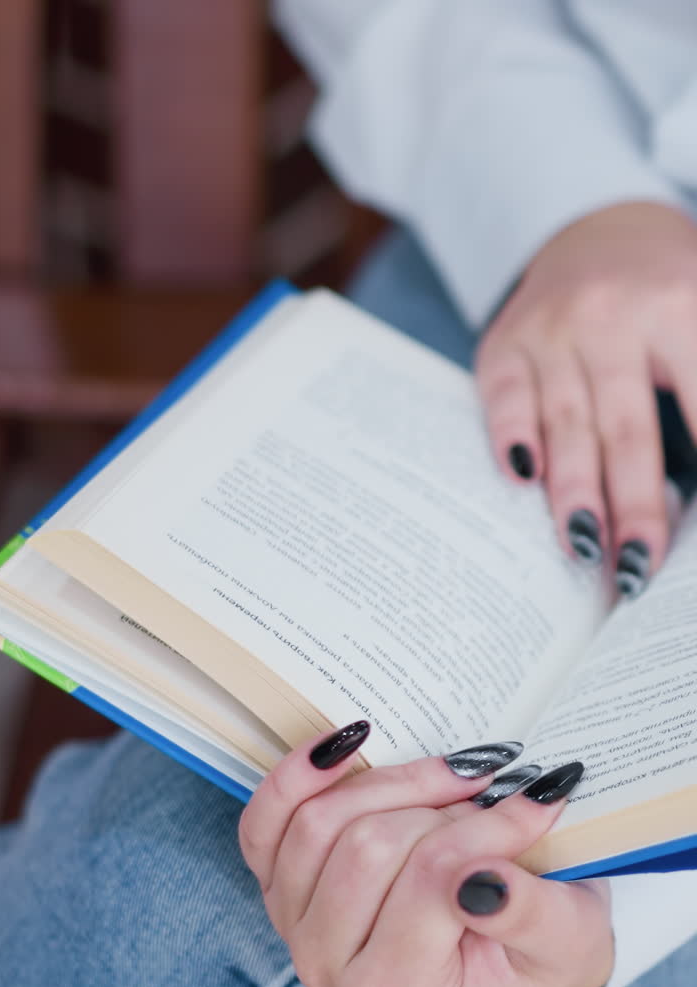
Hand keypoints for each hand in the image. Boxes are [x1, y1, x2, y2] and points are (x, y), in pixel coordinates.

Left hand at [238, 724, 612, 986]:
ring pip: (323, 819)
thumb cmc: (539, 939)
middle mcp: (328, 967)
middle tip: (494, 798)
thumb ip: (530, 916)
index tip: (539, 808)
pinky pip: (266, 818)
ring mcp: (293, 920)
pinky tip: (350, 742)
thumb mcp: (564, 939)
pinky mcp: (276, 877)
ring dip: (397, 783)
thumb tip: (484, 884)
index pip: (431, 882)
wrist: (508, 935)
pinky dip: (301, 773)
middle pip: (369, 846)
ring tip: (454, 782)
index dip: (490, 830)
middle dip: (445, 808)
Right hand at [476, 201, 696, 596]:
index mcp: (678, 305)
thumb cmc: (667, 291)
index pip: (696, 404)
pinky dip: (511, 442)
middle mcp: (608, 315)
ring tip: (585, 549)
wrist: (598, 227)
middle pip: (625, 430)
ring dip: (574, 494)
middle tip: (638, 567)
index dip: (693, 472)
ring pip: (565, 426)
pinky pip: (504, 402)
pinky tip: (521, 484)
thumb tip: (694, 485)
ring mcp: (548, 330)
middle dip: (634, 506)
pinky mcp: (502, 344)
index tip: (686, 543)